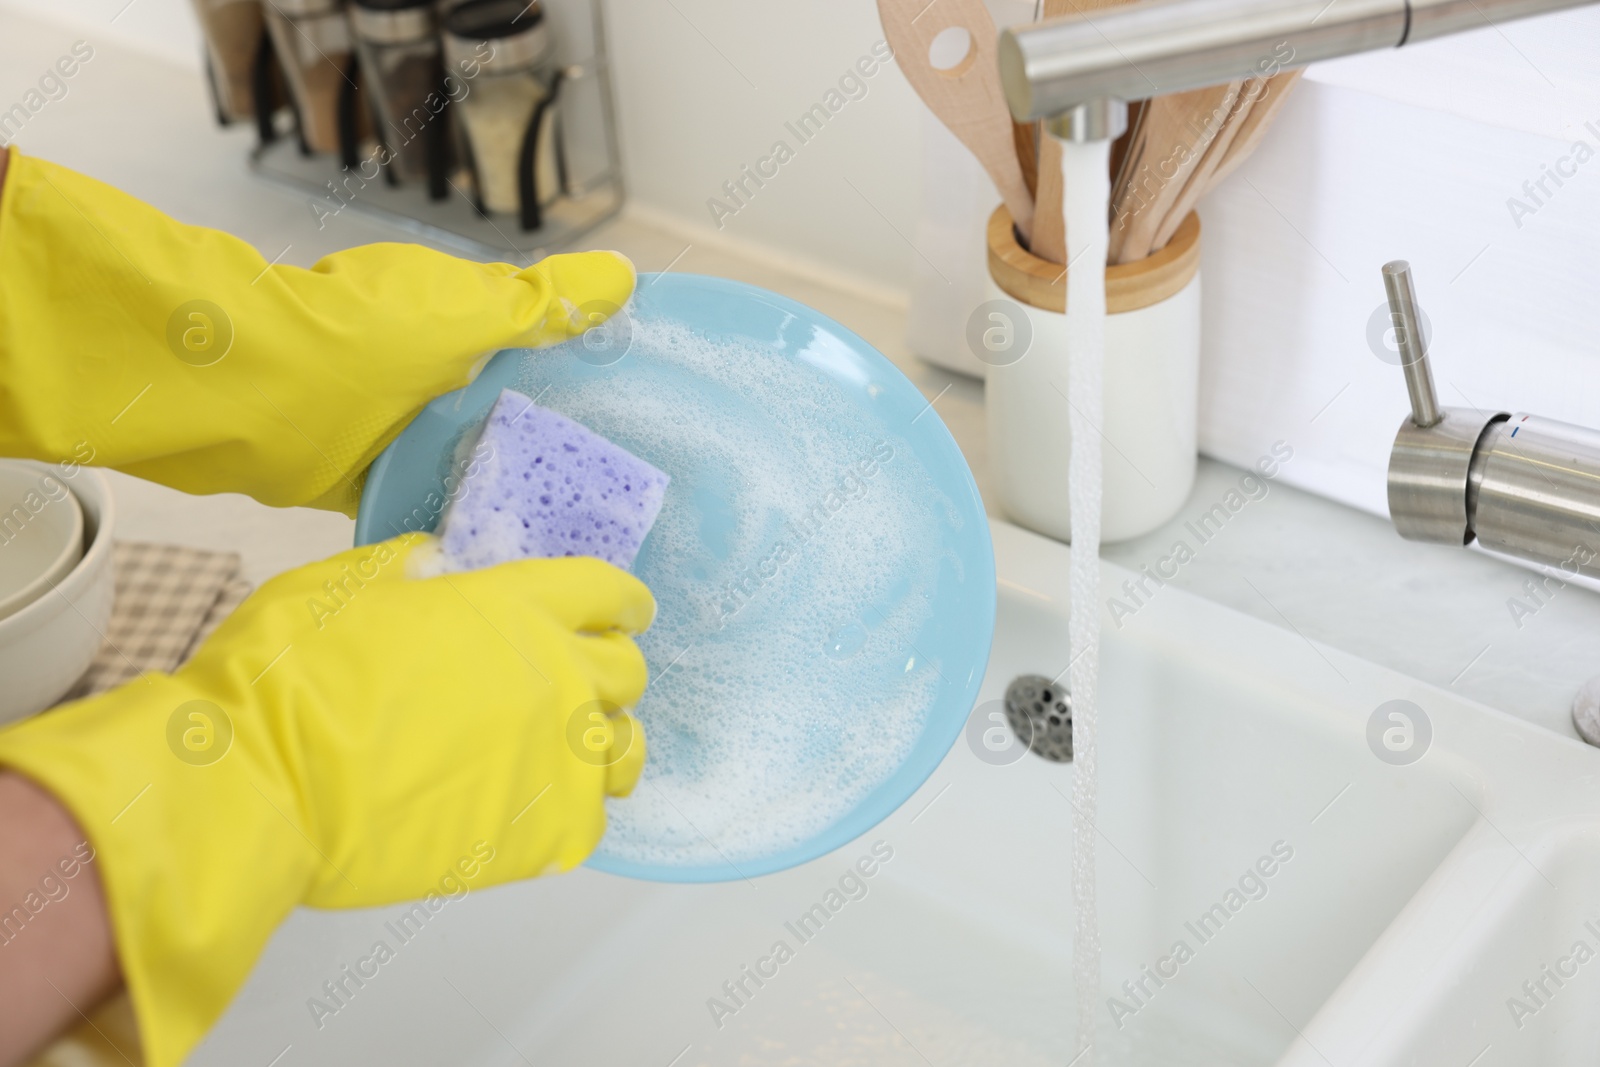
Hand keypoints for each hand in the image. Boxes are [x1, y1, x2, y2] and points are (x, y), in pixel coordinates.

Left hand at [0, 146, 634, 513]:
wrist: (250, 392)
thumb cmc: (362, 337)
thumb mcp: (469, 310)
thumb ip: (545, 302)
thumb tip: (624, 272)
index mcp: (461, 320)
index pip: (538, 345)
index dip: (585, 372)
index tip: (639, 412)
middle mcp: (433, 369)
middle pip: (510, 406)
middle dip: (553, 439)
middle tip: (619, 490)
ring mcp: (400, 423)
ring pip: (472, 455)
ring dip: (507, 483)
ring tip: (574, 529)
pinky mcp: (372, 474)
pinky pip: (428, 499)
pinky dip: (456, 515)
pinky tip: (502, 546)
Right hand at [0, 535, 651, 1066]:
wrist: (259, 787)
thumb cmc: (288, 678)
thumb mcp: (341, 585)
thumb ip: (407, 569)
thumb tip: (438, 565)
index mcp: (515, 607)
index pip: (606, 591)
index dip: (619, 598)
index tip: (623, 609)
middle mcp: (556, 679)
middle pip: (625, 669)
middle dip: (609, 666)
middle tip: (580, 676)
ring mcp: (555, 760)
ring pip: (624, 748)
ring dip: (605, 740)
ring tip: (575, 746)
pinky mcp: (540, 835)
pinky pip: (591, 819)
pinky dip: (573, 809)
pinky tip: (539, 805)